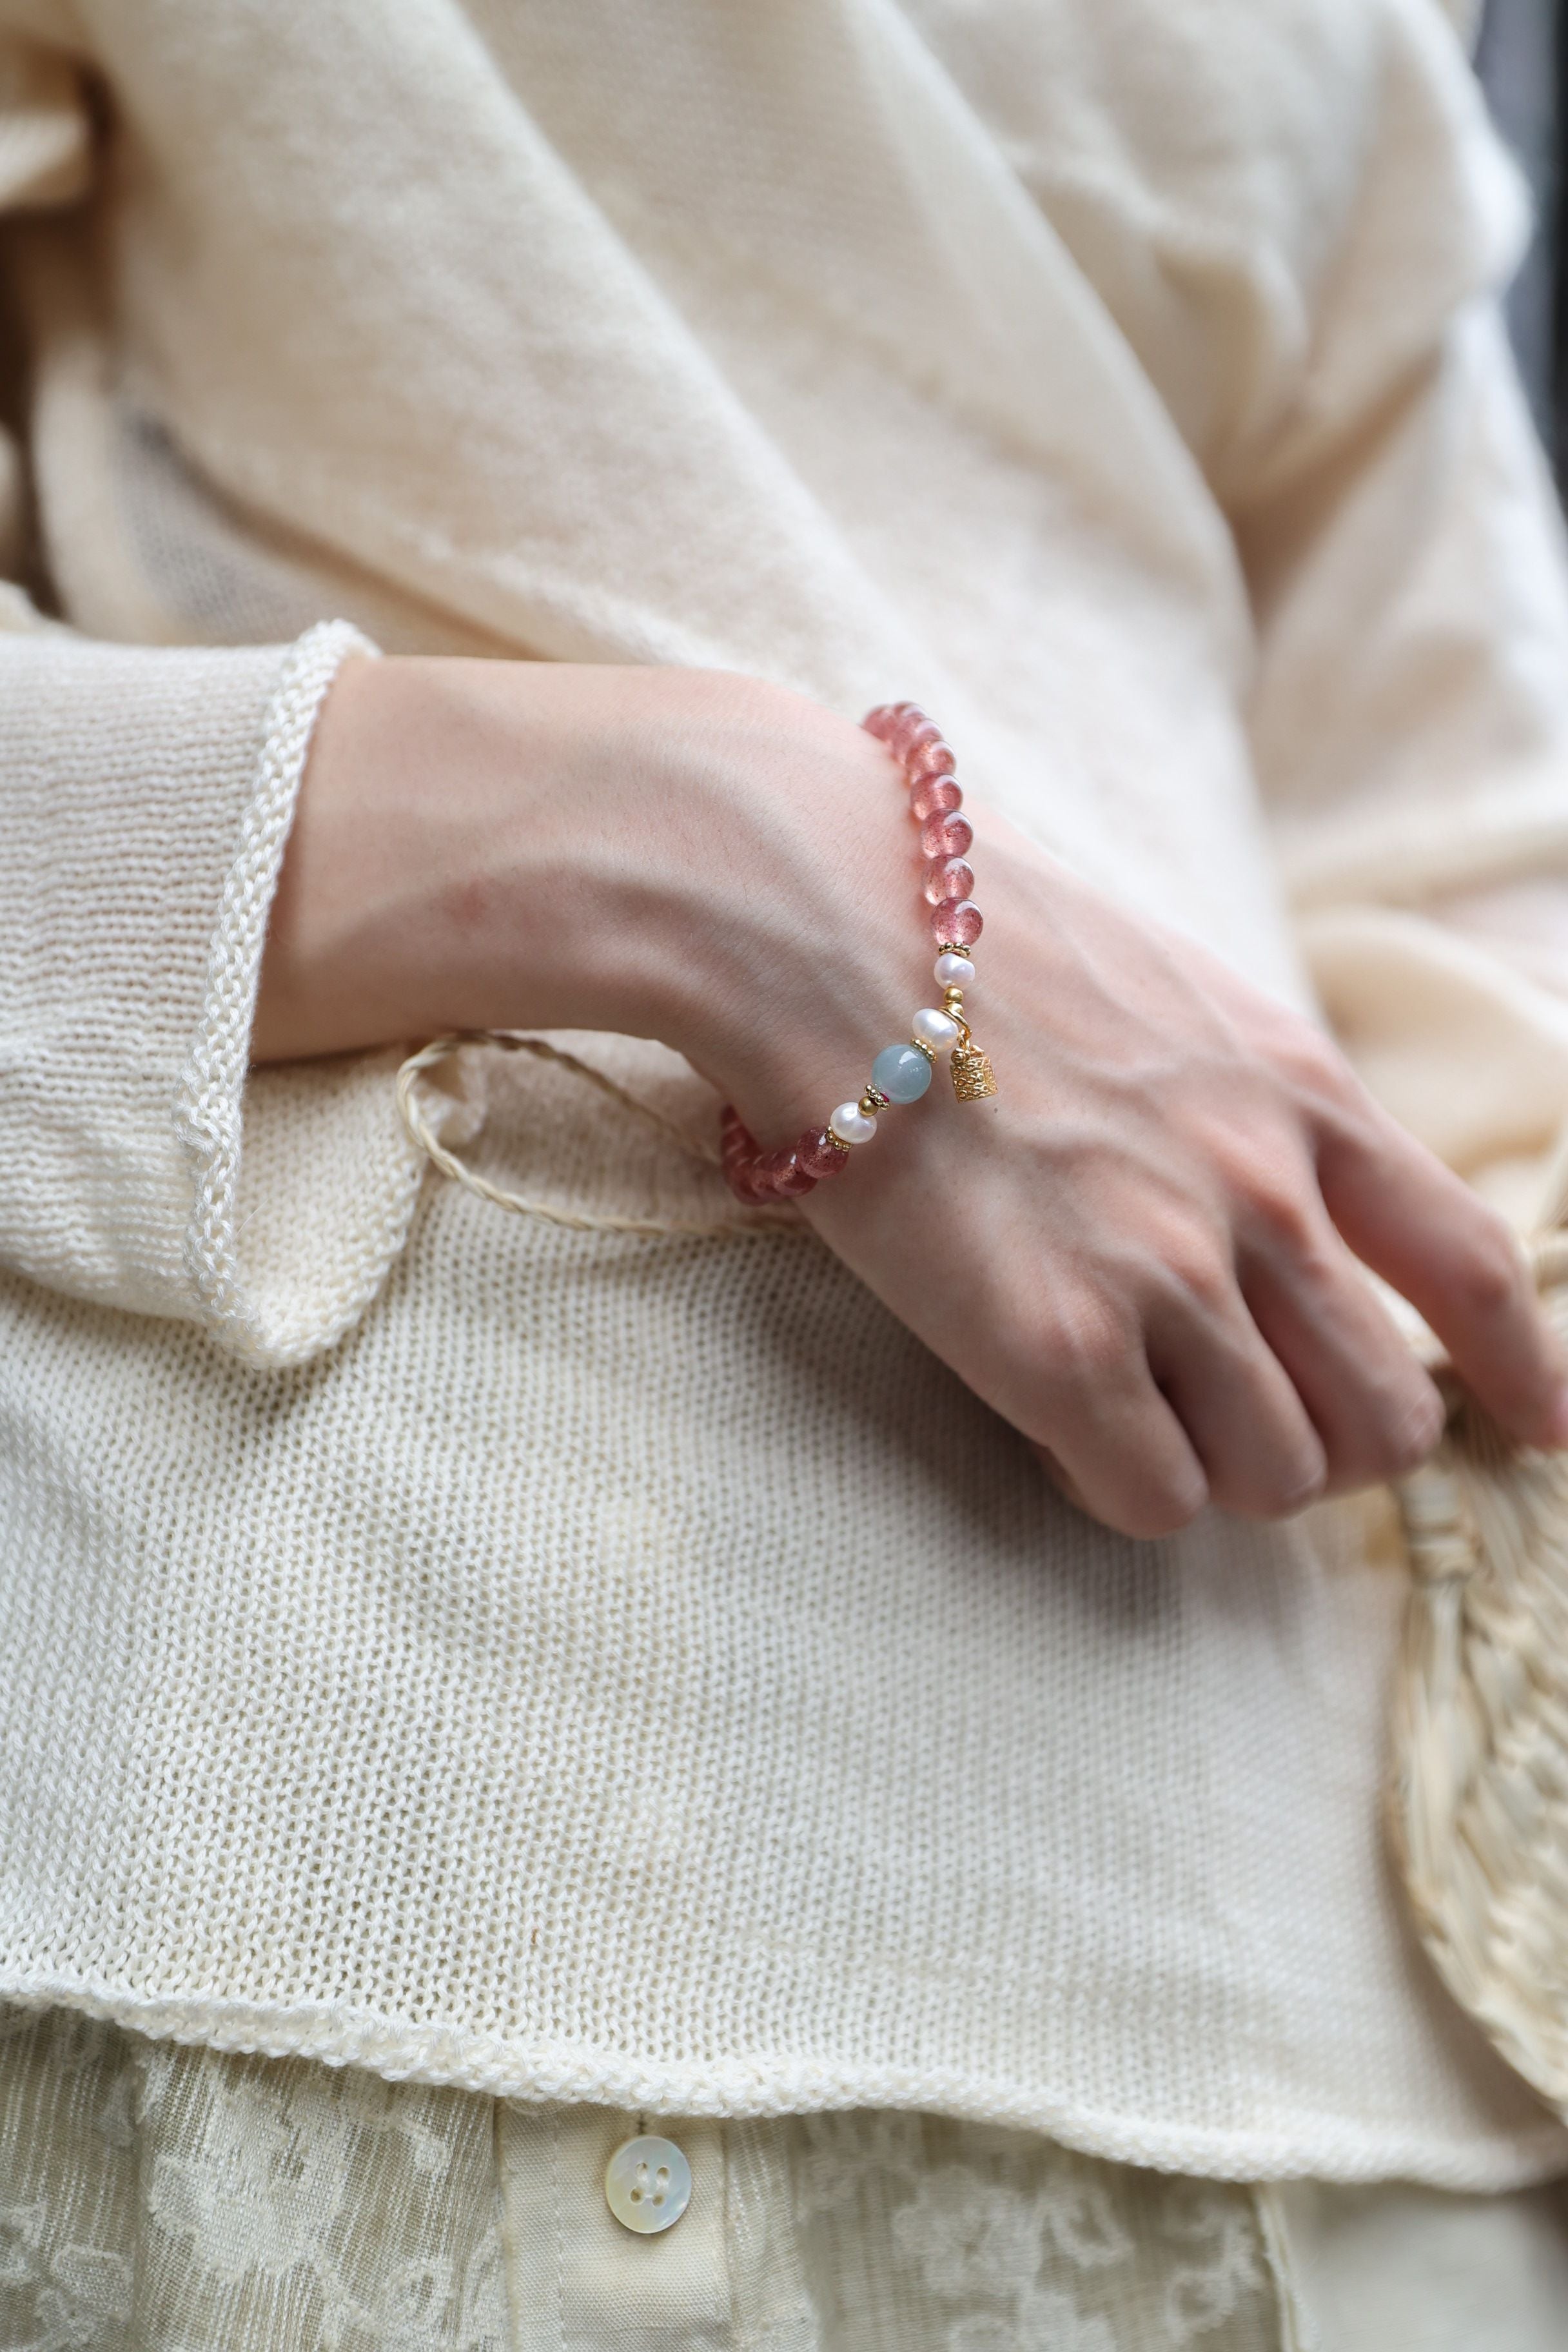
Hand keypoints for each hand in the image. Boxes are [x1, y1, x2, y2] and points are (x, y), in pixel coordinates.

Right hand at [774, 821, 1567, 1534]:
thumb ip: (1247, 1106)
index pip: (1469, 1264)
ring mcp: (1166, 1277)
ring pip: (1278, 1476)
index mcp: (1300, 1097)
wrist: (824, 918)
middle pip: (1385, 1414)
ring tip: (1128, 1412)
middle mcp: (1261, 1197)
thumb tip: (1272, 1207)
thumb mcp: (1171, 995)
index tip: (1542, 1427)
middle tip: (1250, 1426)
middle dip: (1334, 1447)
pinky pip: (1156, 1501)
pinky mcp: (1056, 1350)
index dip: (1521, 1367)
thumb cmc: (965, 940)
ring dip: (1218, 1468)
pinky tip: (1059, 1426)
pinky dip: (1120, 1485)